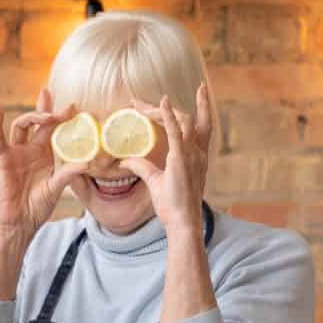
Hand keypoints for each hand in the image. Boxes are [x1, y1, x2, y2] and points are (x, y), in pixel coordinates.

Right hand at [0, 87, 89, 238]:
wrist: (20, 222)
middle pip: (37, 122)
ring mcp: (15, 152)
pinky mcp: (2, 159)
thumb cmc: (37, 206)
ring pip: (21, 126)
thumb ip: (69, 173)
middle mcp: (29, 149)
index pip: (52, 128)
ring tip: (47, 115)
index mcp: (44, 153)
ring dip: (33, 116)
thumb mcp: (57, 187)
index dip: (61, 116)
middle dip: (47, 109)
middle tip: (60, 105)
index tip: (74, 107)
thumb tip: (89, 162)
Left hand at [121, 83, 213, 242]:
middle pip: (191, 118)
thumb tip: (124, 161)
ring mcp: (192, 155)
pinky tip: (161, 103)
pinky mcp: (181, 161)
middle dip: (171, 106)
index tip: (165, 100)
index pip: (195, 125)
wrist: (183, 222)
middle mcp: (198, 152)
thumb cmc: (173, 205)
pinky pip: (176, 133)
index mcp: (196, 155)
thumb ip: (142, 168)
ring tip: (143, 104)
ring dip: (164, 110)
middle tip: (148, 100)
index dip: (182, 111)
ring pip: (185, 120)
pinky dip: (168, 116)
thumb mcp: (155, 181)